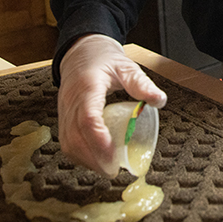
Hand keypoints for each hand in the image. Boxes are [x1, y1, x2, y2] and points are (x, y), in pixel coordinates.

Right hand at [56, 34, 166, 175]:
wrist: (80, 51)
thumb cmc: (103, 59)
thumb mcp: (126, 66)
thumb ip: (142, 84)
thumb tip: (160, 100)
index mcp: (87, 87)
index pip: (88, 119)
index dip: (99, 141)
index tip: (114, 158)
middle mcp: (71, 101)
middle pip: (75, 137)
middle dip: (93, 158)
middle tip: (114, 170)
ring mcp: (64, 110)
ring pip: (67, 142)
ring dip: (85, 160)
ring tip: (106, 168)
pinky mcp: (62, 117)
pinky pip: (66, 141)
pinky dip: (79, 155)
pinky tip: (95, 159)